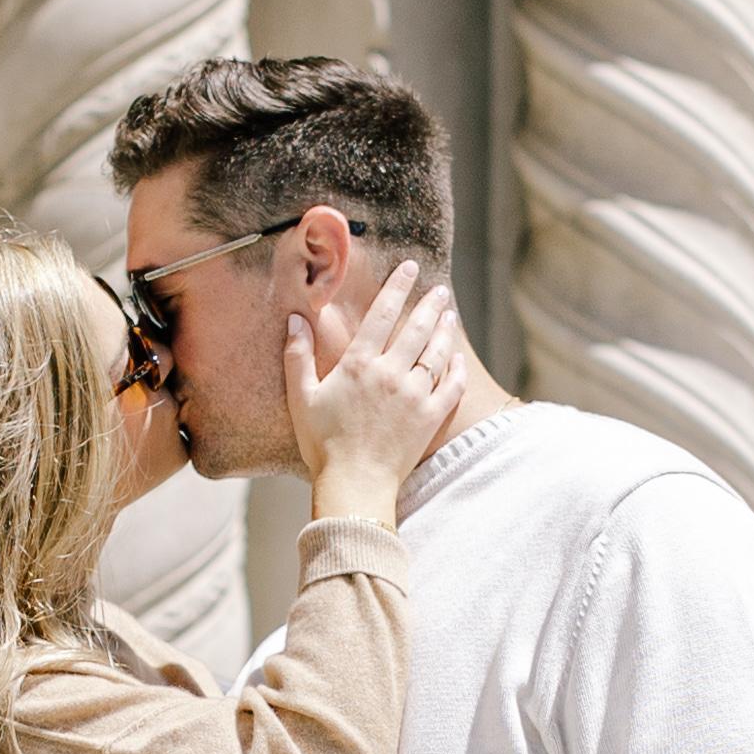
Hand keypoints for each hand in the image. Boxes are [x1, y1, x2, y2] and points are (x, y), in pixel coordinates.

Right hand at [289, 261, 469, 521]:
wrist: (354, 484)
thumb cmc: (323, 444)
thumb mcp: (301, 398)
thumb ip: (297, 356)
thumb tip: (295, 319)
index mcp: (358, 364)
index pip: (383, 314)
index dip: (398, 287)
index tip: (410, 268)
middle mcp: (390, 373)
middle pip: (417, 328)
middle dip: (430, 304)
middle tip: (440, 290)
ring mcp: (414, 395)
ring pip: (437, 352)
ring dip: (445, 330)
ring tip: (450, 316)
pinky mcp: (430, 418)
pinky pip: (451, 386)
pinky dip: (457, 369)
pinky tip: (458, 358)